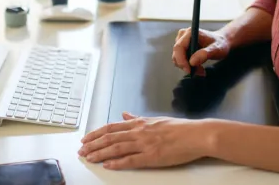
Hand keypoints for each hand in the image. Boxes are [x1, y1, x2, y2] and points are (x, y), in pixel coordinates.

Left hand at [78, 112, 209, 169]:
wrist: (196, 135)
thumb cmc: (179, 128)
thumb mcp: (155, 119)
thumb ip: (137, 118)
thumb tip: (124, 113)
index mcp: (140, 123)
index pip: (112, 127)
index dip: (96, 133)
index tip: (86, 139)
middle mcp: (139, 132)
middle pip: (110, 137)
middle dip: (93, 144)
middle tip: (81, 151)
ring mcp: (145, 144)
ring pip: (117, 148)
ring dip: (101, 153)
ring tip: (89, 158)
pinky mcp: (152, 156)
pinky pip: (131, 160)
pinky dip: (117, 163)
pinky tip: (108, 165)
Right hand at [172, 27, 230, 75]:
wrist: (221, 42)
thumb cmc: (220, 43)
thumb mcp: (216, 49)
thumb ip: (205, 54)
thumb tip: (192, 62)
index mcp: (190, 32)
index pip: (179, 47)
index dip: (181, 60)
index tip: (189, 70)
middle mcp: (183, 35)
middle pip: (177, 54)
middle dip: (186, 66)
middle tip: (200, 72)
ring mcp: (181, 41)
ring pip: (178, 58)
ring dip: (188, 67)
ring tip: (201, 70)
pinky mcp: (182, 47)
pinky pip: (180, 59)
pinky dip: (188, 66)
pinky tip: (199, 68)